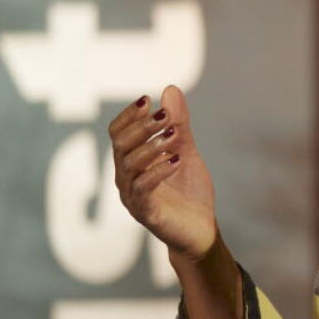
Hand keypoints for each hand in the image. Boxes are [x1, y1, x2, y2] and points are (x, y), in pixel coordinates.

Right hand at [110, 85, 217, 261]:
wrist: (201, 229)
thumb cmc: (188, 191)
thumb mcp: (186, 151)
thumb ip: (179, 124)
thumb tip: (170, 89)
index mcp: (131, 162)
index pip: (118, 133)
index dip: (129, 115)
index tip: (147, 99)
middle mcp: (126, 178)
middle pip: (121, 146)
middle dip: (142, 128)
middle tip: (164, 115)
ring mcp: (134, 197)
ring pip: (130, 166)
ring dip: (151, 146)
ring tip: (174, 135)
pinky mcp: (146, 213)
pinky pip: (144, 189)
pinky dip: (158, 171)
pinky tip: (176, 159)